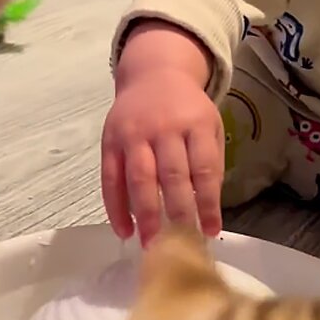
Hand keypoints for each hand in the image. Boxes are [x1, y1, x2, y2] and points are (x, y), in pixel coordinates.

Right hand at [102, 21, 222, 245]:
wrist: (153, 73)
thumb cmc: (186, 108)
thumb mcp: (210, 125)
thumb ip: (210, 163)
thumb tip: (206, 211)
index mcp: (195, 124)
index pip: (203, 169)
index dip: (207, 203)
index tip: (209, 232)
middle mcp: (163, 128)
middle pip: (170, 176)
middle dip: (176, 213)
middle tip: (180, 246)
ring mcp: (133, 134)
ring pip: (138, 178)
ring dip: (145, 214)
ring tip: (151, 245)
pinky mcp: (110, 140)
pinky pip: (110, 178)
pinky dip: (115, 206)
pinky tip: (124, 229)